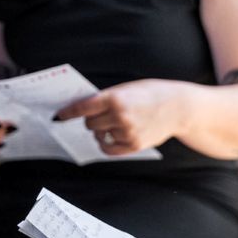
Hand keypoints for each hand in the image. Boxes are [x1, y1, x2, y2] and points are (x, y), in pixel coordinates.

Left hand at [54, 79, 187, 154]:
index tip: (58, 117)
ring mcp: (127, 132)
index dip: (68, 113)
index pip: (83, 107)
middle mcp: (120, 115)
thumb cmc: (153, 94)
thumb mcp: (130, 88)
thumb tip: (86, 110)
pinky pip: (109, 148)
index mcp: (116, 98)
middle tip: (101, 116)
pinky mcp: (134, 145)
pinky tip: (112, 137)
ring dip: (103, 131)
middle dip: (92, 121)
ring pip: (99, 136)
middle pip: (90, 124)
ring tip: (117, 123)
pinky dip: (106, 144)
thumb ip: (109, 98)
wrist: (180, 108)